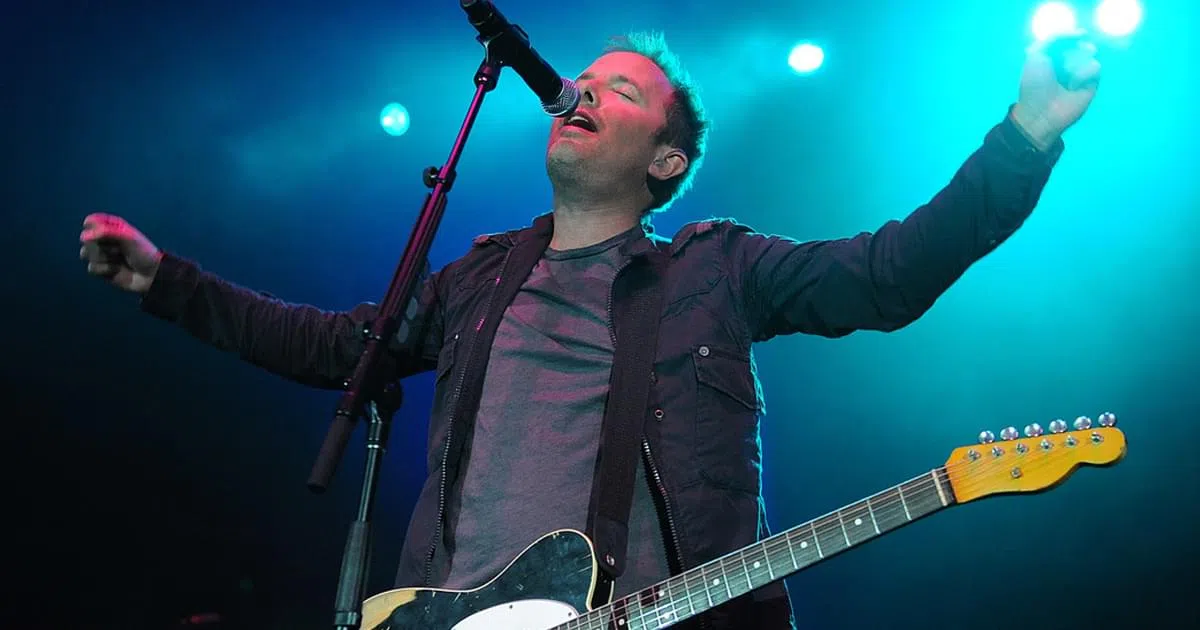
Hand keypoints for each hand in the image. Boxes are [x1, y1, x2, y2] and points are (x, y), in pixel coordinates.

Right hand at [79, 213, 163, 293]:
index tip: (108, 233)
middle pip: (85, 239)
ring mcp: (101, 255)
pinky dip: (105, 270)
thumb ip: (106, 232)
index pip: (91, 221)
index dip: (95, 228)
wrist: (151, 275)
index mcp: (111, 227)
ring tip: (119, 259)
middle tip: (120, 250)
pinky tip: (117, 270)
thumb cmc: (143, 253)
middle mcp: (103, 240)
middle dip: (103, 246)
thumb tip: (83, 237)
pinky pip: (91, 268)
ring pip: (85, 254)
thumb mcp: (128, 237)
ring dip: (104, 258)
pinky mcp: (100, 269)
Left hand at [1011, 32, 1101, 150]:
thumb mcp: (1036, 54)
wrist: (1041, 111)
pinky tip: (1073, 86)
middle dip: (1072, 50)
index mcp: (1053, 54)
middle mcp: (1069, 60)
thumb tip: (1082, 33)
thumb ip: (1055, 38)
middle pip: (1081, 41)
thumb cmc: (1035, 84)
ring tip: (1066, 79)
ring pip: (1090, 52)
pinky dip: (1083, 74)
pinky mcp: (1092, 82)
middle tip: (1063, 64)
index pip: (1069, 36)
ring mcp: (1081, 70)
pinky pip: (1095, 67)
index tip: (1074, 36)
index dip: (1069, 36)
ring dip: (1076, 63)